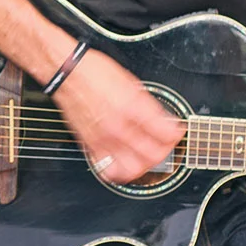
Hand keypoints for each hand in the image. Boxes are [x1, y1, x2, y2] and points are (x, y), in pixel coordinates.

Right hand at [47, 46, 185, 184]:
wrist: (68, 74)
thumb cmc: (96, 73)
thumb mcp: (132, 83)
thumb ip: (150, 106)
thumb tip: (166, 121)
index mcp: (133, 108)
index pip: (167, 133)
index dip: (177, 133)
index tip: (176, 130)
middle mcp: (119, 126)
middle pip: (154, 155)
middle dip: (166, 150)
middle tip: (166, 143)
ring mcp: (104, 139)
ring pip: (134, 168)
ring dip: (145, 165)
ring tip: (148, 156)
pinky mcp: (90, 145)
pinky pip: (108, 170)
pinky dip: (120, 171)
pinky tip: (125, 162)